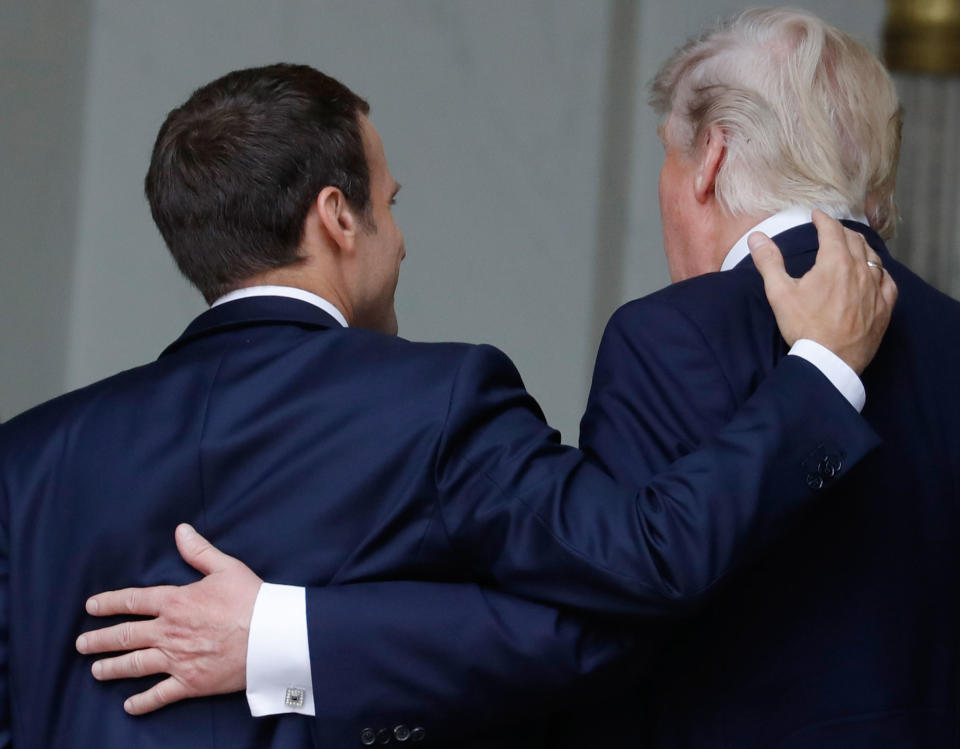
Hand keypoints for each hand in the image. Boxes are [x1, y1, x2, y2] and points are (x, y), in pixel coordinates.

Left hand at [76, 523, 261, 714]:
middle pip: (125, 636)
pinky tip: (129, 706)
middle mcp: (169, 632)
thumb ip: (199, 551)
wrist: (271, 635)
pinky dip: (142, 702)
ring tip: (96, 671)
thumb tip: (180, 530)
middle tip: (81, 644)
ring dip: (111, 668)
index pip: (133, 601)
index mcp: (176, 602)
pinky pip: (159, 695)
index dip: (109, 603)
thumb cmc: (251, 599)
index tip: (91, 607)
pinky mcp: (190, 682)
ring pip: (134, 665)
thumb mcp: (226, 568)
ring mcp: (177, 659)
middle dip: (99, 640)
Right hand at [749, 210, 897, 373]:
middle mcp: (860, 270)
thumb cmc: (804, 327)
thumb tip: (757, 238)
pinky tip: (875, 274)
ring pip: (873, 258)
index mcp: (835, 262)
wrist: (830, 361)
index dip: (823, 219)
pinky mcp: (884, 308)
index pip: (832, 230)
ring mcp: (876, 289)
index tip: (817, 215)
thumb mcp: (780, 293)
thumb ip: (769, 262)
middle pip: (854, 240)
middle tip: (831, 230)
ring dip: (861, 247)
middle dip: (841, 231)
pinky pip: (887, 281)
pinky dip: (879, 272)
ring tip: (852, 246)